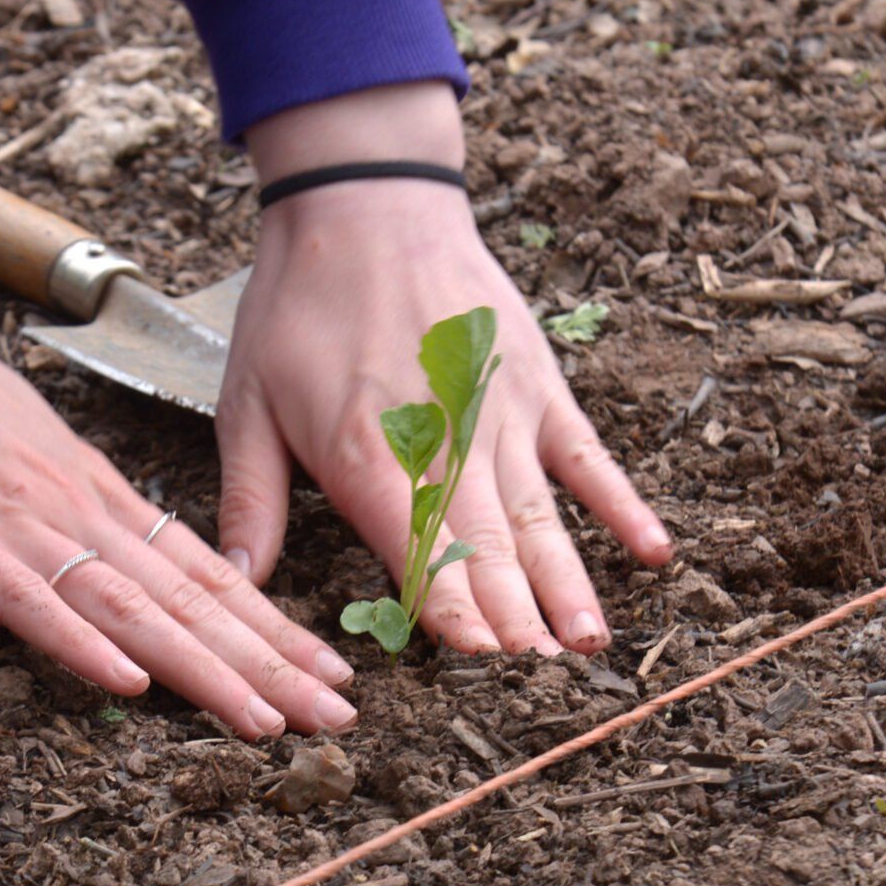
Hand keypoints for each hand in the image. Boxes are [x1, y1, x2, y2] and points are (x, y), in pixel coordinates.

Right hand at [0, 353, 355, 738]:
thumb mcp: (35, 460)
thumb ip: (81, 516)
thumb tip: (122, 564)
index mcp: (103, 498)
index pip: (208, 572)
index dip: (273, 626)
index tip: (332, 668)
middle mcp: (84, 514)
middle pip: (192, 599)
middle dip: (271, 662)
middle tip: (339, 715)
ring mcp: (26, 530)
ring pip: (134, 609)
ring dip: (205, 669)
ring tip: (267, 719)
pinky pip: (30, 602)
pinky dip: (82, 644)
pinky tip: (130, 685)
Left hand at [217, 83, 673, 655]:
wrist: (365, 203)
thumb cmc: (300, 306)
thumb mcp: (248, 401)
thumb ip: (250, 499)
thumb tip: (234, 583)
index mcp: (367, 453)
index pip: (415, 550)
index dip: (449, 608)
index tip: (479, 661)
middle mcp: (443, 440)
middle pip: (486, 546)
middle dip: (515, 618)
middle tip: (543, 681)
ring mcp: (499, 415)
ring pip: (538, 515)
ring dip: (567, 583)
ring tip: (590, 644)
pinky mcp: (537, 386)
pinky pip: (586, 457)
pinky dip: (620, 505)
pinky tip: (652, 553)